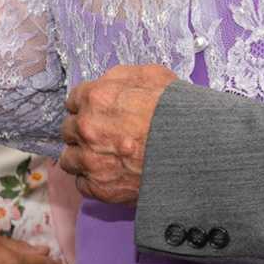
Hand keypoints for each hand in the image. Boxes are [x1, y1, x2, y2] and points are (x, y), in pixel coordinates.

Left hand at [60, 64, 178, 204]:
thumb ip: (119, 77)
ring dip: (83, 156)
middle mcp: (87, 128)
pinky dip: (94, 180)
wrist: (195, 151)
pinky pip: (81, 184)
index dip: (87, 106)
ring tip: (105, 156)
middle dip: (84, 131)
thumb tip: (107, 82)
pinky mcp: (98, 187)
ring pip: (69, 158)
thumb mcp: (152, 75)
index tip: (98, 113)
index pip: (73, 101)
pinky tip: (112, 173)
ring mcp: (90, 160)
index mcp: (95, 98)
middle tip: (105, 135)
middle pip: (68, 129)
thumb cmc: (177, 112)